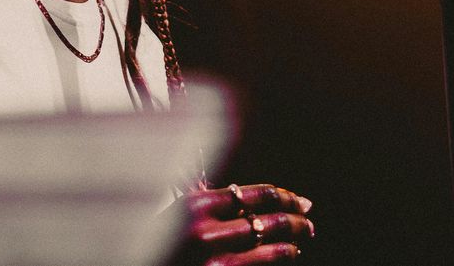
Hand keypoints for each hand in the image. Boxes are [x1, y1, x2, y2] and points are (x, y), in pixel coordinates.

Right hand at [173, 183, 314, 264]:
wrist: (146, 260)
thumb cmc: (167, 240)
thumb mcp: (185, 214)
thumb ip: (219, 205)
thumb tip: (268, 202)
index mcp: (198, 204)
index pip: (257, 194)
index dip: (285, 196)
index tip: (299, 201)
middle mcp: (206, 231)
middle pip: (268, 218)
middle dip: (295, 217)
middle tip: (307, 218)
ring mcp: (214, 259)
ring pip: (269, 244)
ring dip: (292, 239)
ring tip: (302, 237)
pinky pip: (261, 264)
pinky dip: (280, 256)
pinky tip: (288, 252)